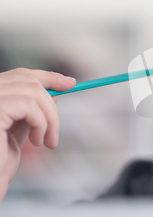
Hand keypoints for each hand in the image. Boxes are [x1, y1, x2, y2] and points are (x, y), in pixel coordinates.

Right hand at [0, 68, 75, 201]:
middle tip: (54, 132)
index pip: (20, 75)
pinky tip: (37, 141)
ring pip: (33, 90)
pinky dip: (42, 122)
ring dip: (50, 117)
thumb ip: (32, 112)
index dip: (48, 77)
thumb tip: (55, 94)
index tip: (71, 84)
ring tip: (46, 141)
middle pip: (28, 79)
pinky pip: (29, 104)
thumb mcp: (18, 133)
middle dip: (52, 102)